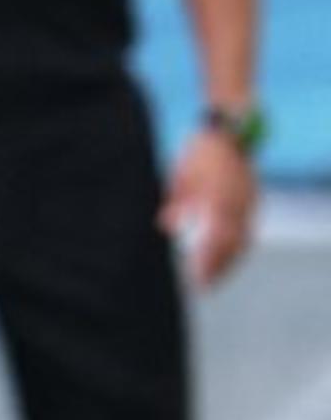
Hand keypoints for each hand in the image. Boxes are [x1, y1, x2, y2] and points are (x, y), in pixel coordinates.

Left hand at [163, 128, 259, 289]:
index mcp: (220, 198)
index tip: (196, 278)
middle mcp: (239, 203)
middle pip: (232, 245)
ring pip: (243, 240)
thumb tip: (166, 228)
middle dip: (218, 268)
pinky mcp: (253, 201)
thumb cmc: (200, 153)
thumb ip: (176, 201)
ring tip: (214, 280)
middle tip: (202, 287)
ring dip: (229, 263)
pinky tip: (227, 259)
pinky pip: (248, 230)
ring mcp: (249, 202)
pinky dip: (238, 248)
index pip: (216, 238)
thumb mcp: (182, 175)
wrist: (231, 131)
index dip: (208, 261)